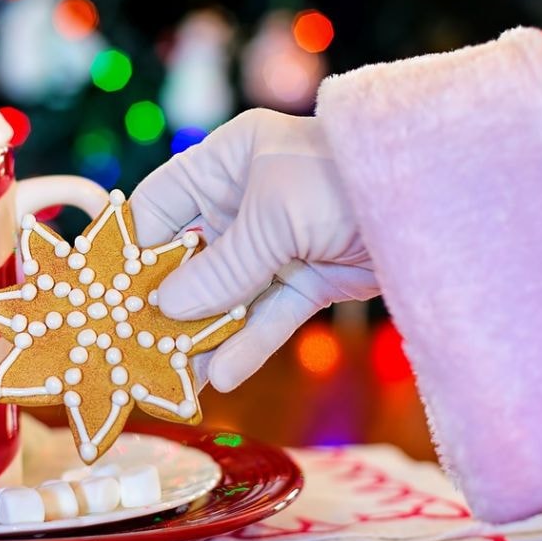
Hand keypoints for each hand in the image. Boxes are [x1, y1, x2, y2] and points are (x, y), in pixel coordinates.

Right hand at [130, 109, 379, 390]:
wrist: (438, 198)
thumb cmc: (345, 179)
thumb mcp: (274, 216)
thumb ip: (221, 267)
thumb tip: (165, 308)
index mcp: (226, 162)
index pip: (159, 206)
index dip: (132, 249)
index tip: (104, 295)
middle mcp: (245, 200)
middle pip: (188, 258)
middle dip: (163, 303)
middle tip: (131, 347)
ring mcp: (276, 242)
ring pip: (225, 295)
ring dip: (201, 335)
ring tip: (171, 378)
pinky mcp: (308, 278)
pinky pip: (267, 315)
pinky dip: (247, 344)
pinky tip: (221, 376)